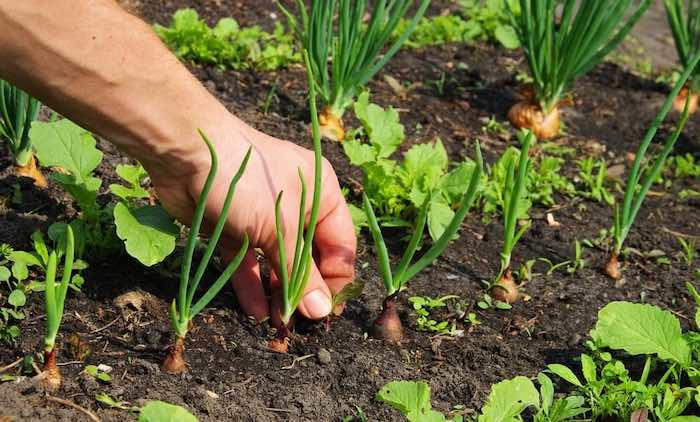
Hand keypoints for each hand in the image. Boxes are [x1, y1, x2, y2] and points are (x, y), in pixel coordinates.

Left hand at [149, 116, 356, 323]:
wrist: (188, 153)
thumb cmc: (249, 182)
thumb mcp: (282, 228)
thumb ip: (301, 273)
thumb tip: (320, 311)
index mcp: (323, 195)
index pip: (340, 246)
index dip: (336, 282)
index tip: (326, 314)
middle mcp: (298, 206)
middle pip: (309, 257)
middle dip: (304, 291)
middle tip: (300, 325)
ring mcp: (264, 217)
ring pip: (278, 262)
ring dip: (278, 292)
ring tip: (277, 324)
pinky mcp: (235, 228)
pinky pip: (249, 261)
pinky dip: (252, 284)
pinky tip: (254, 311)